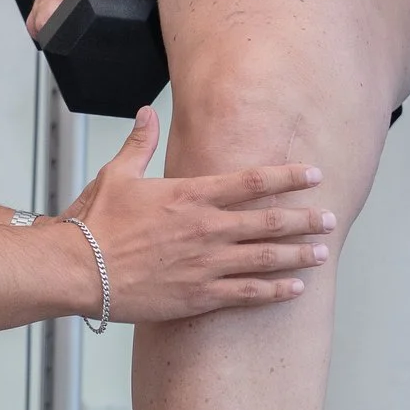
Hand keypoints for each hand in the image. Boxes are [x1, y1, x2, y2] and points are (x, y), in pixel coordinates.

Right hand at [60, 107, 337, 321]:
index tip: (314, 175)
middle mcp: (206, 228)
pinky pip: (246, 293)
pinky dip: (275, 291)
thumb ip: (140, 144)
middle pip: (269, 221)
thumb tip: (147, 114)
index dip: (288, 177)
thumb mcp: (118, 174)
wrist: (78, 269)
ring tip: (322, 252)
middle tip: (330, 218)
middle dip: (304, 219)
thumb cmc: (95, 224)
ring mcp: (206, 264)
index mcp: (191, 195)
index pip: (253, 181)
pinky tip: (295, 288)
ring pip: (265, 258)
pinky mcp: (198, 295)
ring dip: (297, 255)